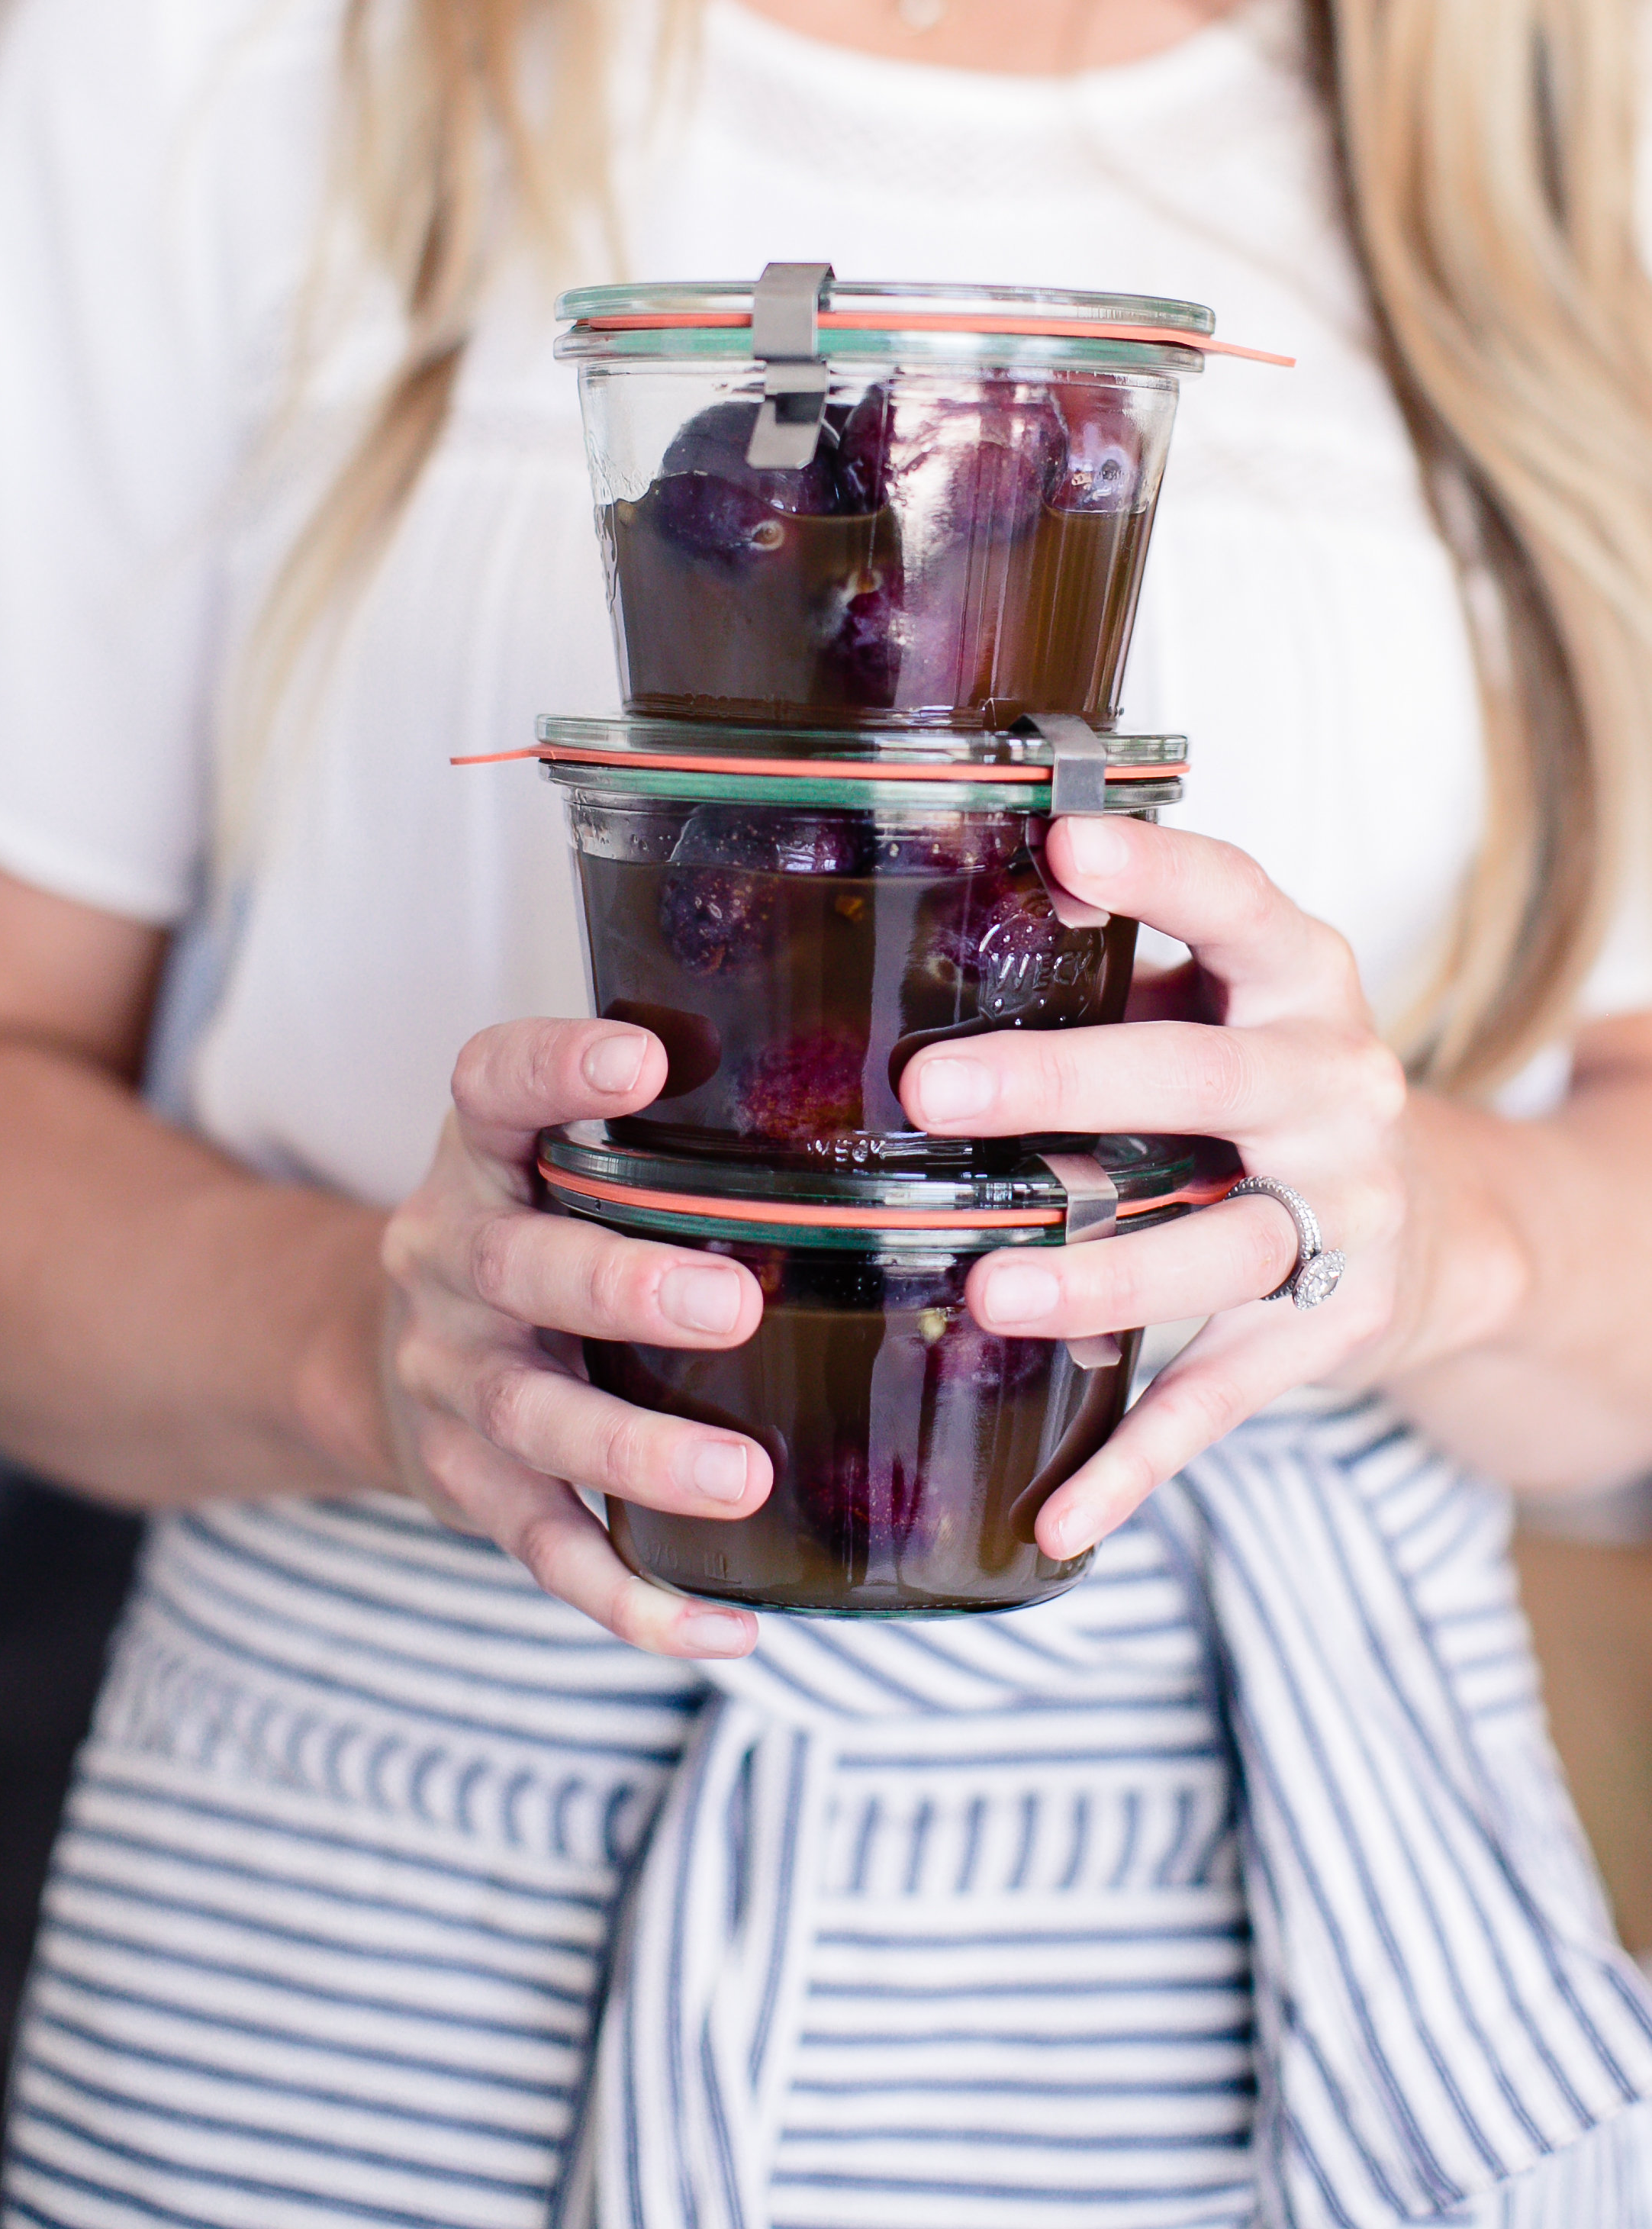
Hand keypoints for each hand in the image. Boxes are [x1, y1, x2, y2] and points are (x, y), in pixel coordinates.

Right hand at [380, 1018, 771, 1658]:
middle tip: (730, 1302)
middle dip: (621, 1287)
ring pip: (533, 1423)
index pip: (493, 1084)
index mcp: (481, 1160)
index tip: (641, 1058)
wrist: (384, 1360)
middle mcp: (448, 1262)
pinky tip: (724, 1626)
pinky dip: (631, 1598)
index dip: (555, 1069)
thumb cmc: (537, 1234)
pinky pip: (548, 1551)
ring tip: (743, 1480)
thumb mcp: (557, 1157)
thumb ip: (665, 1132)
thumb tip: (895, 1098)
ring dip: (637, 1455)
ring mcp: (454, 1380)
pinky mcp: (471, 1489)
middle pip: (517, 1267)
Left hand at [896, 815, 1431, 1562]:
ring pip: (1215, 1252)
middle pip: (1207, 1081)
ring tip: (988, 1292)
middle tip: (932, 1089)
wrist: (1438, 1226)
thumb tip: (926, 924)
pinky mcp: (1326, 1331)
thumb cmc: (1267, 1088)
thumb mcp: (1224, 1003)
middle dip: (1068, 1084)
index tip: (1061, 846)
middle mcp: (1336, 1089)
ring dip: (1101, 1278)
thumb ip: (1117, 971)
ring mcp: (1340, 1217)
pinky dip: (1137, 1465)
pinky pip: (1220, 1401)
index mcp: (1302, 981)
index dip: (1157, 876)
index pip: (1238, 903)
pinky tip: (1056, 1517)